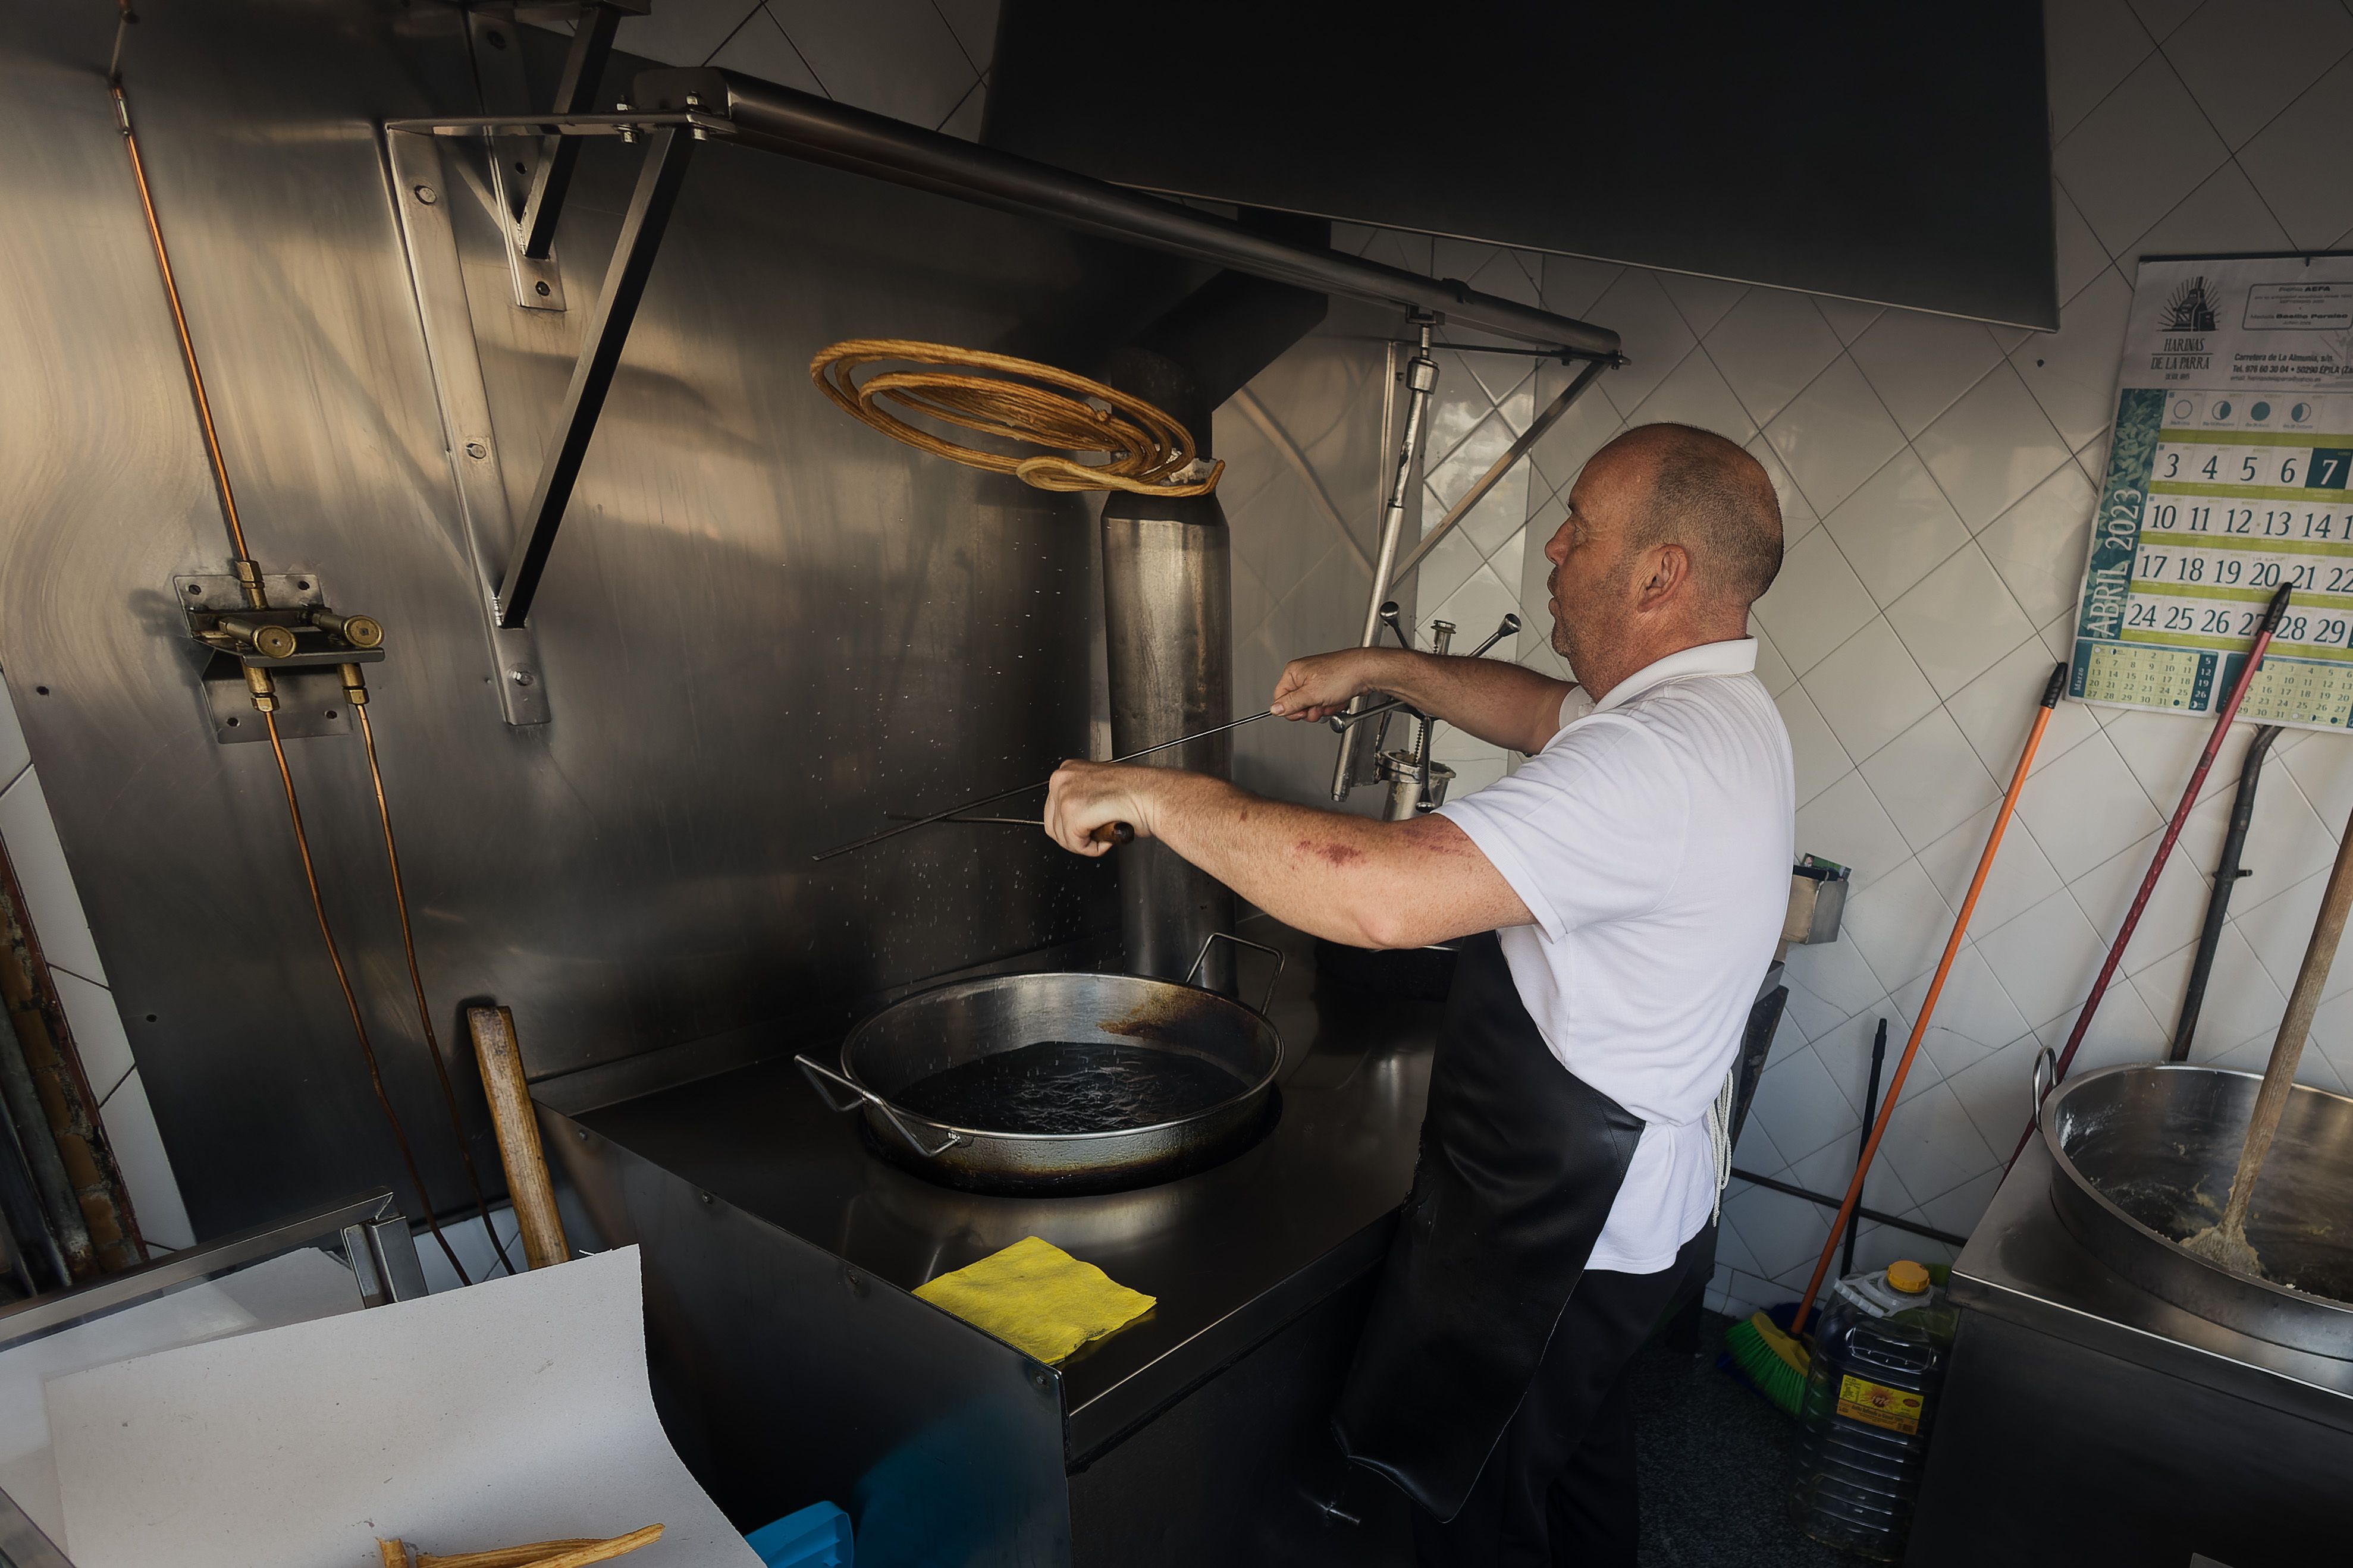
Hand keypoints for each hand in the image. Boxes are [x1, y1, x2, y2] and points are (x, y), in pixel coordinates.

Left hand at [1043, 760, 1162, 855]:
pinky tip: (1108, 835)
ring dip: (1085, 843)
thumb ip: (1082, 799)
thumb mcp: (1100, 789)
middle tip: (1098, 832)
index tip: (1089, 826)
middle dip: (1075, 837)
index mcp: (1068, 770)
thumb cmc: (1139, 793)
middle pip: (1053, 825)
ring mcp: (1066, 793)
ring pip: (1062, 837)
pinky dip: (1092, 848)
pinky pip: (1075, 843)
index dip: (1073, 826)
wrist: (1154, 795)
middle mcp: (1063, 778)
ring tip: (1106, 829)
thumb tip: (1075, 819)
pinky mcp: (1073, 810)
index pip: (1054, 809)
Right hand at [1270, 648, 1378, 721]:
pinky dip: (1331, 704)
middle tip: (1319, 705)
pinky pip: (1324, 702)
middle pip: (1296, 703)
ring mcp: (1316, 680)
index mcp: (1293, 672)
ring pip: (1312, 705)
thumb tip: (1275, 709)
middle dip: (1310, 709)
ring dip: (1322, 708)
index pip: (1280, 698)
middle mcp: (1303, 674)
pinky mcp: (1328, 685)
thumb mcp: (1311, 694)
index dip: (1290, 709)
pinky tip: (1338, 699)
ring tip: (1331, 700)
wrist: (1365, 672)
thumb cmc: (1342, 675)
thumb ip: (1290, 704)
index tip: (1302, 712)